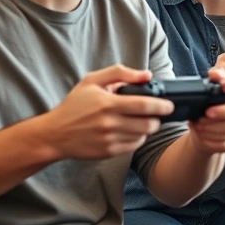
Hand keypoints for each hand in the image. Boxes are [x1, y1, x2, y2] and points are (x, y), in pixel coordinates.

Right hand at [43, 65, 174, 159]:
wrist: (55, 134)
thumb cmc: (74, 105)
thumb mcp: (91, 81)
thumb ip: (120, 73)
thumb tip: (146, 75)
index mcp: (107, 103)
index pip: (144, 105)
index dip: (162, 105)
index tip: (169, 104)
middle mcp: (109, 123)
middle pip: (148, 124)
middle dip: (157, 119)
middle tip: (157, 114)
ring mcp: (109, 139)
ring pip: (143, 136)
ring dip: (148, 129)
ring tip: (142, 121)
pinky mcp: (108, 152)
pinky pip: (133, 146)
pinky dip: (137, 139)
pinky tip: (130, 131)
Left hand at [186, 67, 224, 153]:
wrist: (208, 128)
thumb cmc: (210, 106)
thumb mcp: (210, 89)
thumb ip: (215, 78)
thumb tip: (215, 74)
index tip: (223, 87)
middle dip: (222, 111)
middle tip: (206, 113)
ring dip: (212, 128)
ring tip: (199, 125)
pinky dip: (212, 140)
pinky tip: (203, 136)